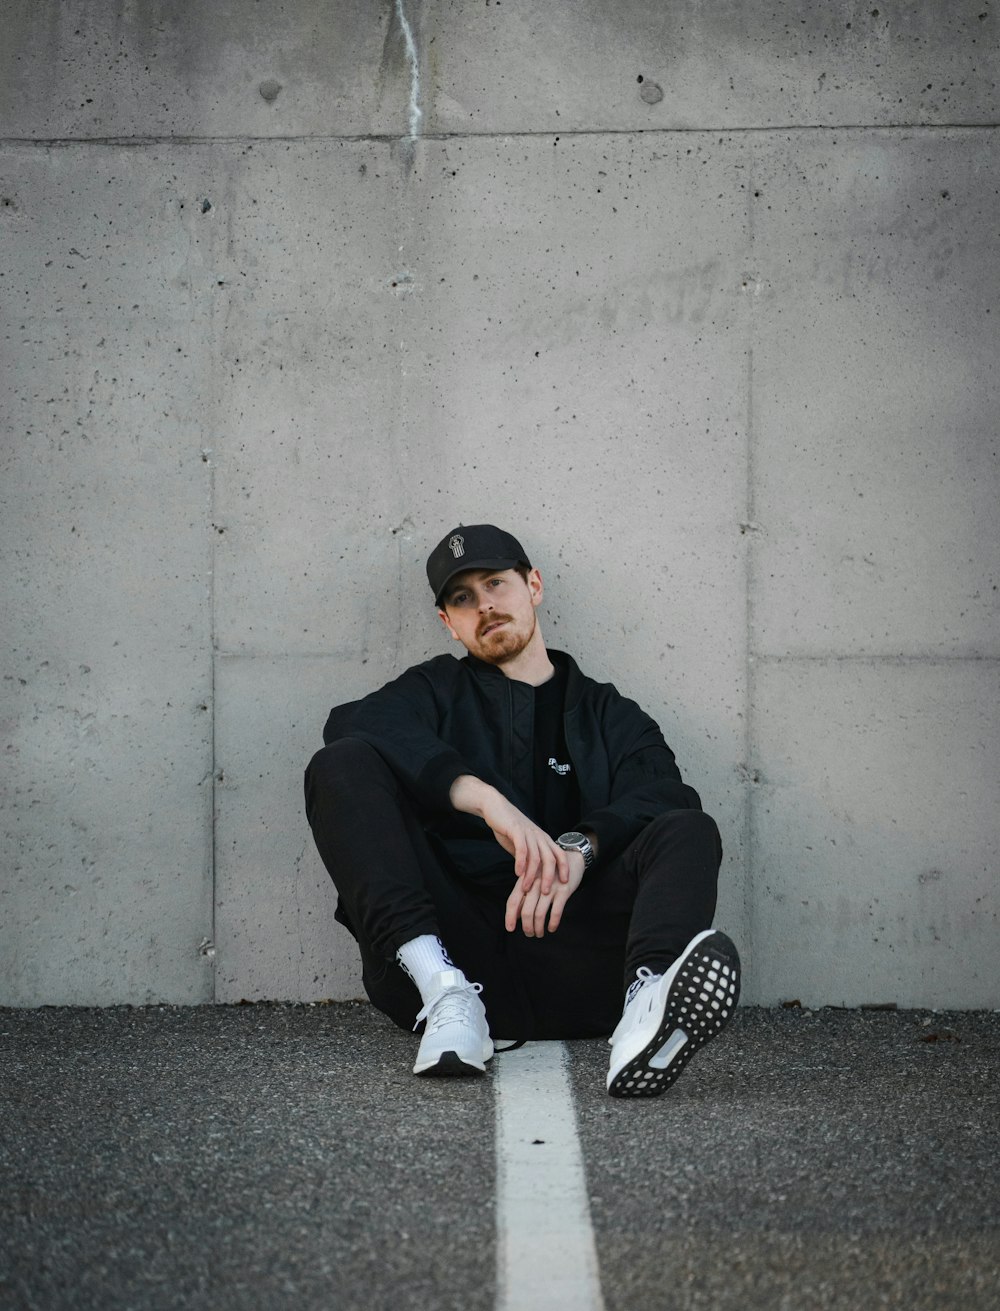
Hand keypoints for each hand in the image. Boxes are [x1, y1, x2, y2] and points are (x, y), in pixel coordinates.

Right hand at [449, 776, 569, 893]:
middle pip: (550, 859)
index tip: (565, 884)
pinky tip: (517, 874)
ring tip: (526, 888)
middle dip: (549, 877)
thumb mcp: (522, 844)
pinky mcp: (516, 831)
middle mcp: (539, 836)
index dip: (564, 868)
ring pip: (536, 857)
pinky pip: (522, 849)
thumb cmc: (509, 827)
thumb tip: (529, 874)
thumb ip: (528, 857)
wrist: (495, 807)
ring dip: (531, 875)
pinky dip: (521, 863)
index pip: (560, 854)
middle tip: (545, 893)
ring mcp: (529, 833)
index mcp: (543, 839)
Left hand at [505, 851, 584, 935]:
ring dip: (538, 928)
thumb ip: (524, 896)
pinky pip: (556, 912)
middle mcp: (536, 883)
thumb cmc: (550, 872)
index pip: (514, 900)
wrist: (572, 858)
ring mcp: (550, 887)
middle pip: (526, 910)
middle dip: (526, 926)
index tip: (510, 929)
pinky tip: (551, 928)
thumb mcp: (534, 880)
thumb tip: (516, 916)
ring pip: (539, 913)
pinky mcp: (564, 891)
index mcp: (526, 880)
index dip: (510, 916)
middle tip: (529, 933)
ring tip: (539, 934)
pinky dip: (552, 923)